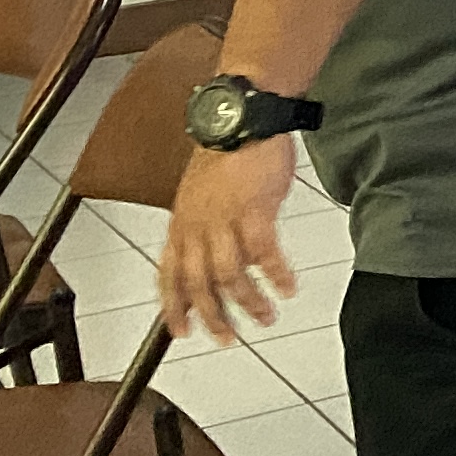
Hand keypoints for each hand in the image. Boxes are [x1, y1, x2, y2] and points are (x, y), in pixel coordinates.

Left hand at [161, 139, 299, 346]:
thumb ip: (204, 223)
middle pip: (198, 283)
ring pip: (229, 274)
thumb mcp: (201, 191)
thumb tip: (214, 249)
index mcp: (181, 223)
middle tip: (227, 337)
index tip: (180, 331)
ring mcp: (224, 218)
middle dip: (213, 316)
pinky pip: (264, 252)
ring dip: (248, 302)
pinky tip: (287, 287)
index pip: (168, 275)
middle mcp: (197, 226)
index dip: (173, 306)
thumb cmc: (228, 151)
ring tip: (265, 317)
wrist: (242, 117)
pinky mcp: (254, 208)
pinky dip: (276, 274)